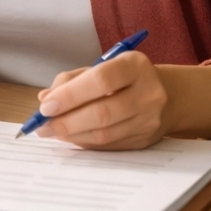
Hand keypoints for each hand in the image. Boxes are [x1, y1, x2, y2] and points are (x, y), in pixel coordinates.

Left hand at [34, 56, 210, 149]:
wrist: (168, 96)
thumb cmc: (125, 78)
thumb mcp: (103, 66)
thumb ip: (72, 79)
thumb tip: (45, 98)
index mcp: (135, 65)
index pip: (100, 80)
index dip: (70, 95)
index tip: (46, 106)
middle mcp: (148, 92)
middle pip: (103, 112)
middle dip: (66, 121)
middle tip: (42, 125)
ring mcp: (150, 119)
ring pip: (104, 133)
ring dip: (72, 134)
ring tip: (51, 131)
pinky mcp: (145, 139)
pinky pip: (109, 145)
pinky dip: (84, 142)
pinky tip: (70, 136)